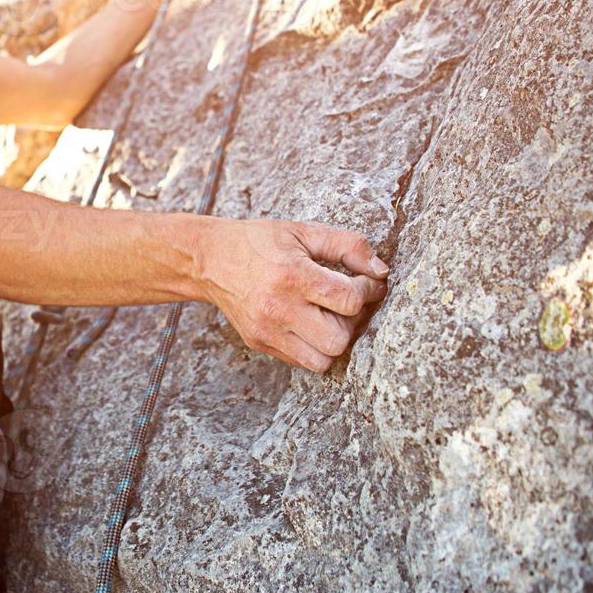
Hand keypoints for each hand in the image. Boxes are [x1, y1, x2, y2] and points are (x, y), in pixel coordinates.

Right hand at [198, 219, 388, 371]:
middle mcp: (278, 308)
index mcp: (292, 276)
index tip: (366, 280)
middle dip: (353, 320)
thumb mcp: (304, 231)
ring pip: (323, 360)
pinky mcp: (260, 343)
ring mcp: (267, 331)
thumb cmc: (260, 242)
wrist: (210, 260)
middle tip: (348, 302)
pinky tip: (311, 322)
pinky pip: (303, 361)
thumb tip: (382, 270)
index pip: (349, 299)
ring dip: (335, 339)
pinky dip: (315, 346)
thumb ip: (348, 246)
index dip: (369, 289)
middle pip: (339, 338)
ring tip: (329, 316)